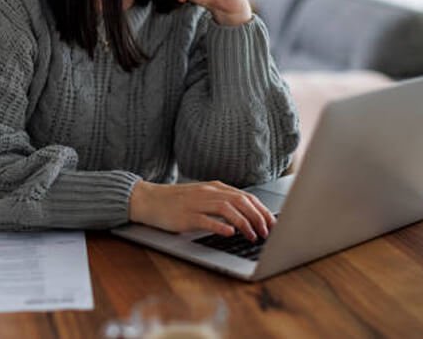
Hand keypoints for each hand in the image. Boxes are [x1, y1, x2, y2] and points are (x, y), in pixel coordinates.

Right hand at [128, 180, 275, 240]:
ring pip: (227, 209)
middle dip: (258, 217)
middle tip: (268, 232)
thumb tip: (247, 216)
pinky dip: (220, 226)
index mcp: (215, 188)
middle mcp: (209, 193)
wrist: (149, 199)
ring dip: (244, 223)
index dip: (262, 210)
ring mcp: (197, 203)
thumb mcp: (203, 197)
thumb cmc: (177, 201)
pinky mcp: (185, 216)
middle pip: (240, 201)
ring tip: (253, 235)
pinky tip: (230, 233)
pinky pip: (205, 220)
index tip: (273, 223)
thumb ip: (222, 203)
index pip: (246, 197)